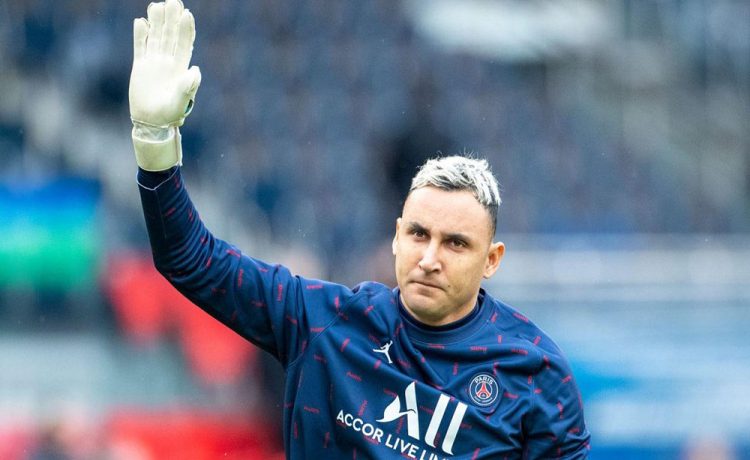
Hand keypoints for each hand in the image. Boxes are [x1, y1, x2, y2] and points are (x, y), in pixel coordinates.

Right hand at [129, 0, 200, 127]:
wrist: (152, 122)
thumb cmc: (170, 114)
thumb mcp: (181, 101)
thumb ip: (188, 86)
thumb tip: (195, 70)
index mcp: (181, 68)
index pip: (185, 43)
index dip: (186, 29)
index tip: (187, 14)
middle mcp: (168, 62)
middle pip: (171, 36)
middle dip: (172, 19)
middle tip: (173, 0)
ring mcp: (154, 63)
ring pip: (156, 37)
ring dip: (157, 22)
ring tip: (157, 5)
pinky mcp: (140, 67)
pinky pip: (140, 47)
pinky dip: (140, 35)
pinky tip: (141, 22)